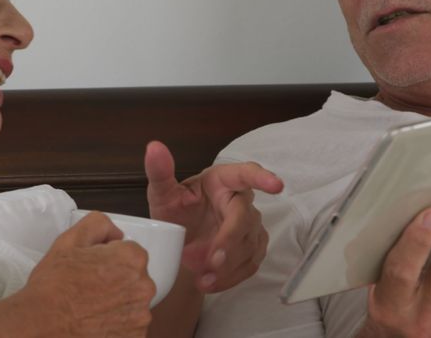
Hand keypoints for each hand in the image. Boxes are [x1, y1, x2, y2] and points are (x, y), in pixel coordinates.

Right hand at [20, 211, 154, 336]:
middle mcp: (144, 287)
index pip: (130, 252)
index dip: (109, 258)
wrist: (41, 325)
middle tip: (90, 287)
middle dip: (116, 280)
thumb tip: (115, 233)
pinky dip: (117, 324)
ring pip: (133, 302)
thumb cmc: (53, 287)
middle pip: (135, 277)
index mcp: (132, 259)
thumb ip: (98, 224)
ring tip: (91, 306)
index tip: (94, 268)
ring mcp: (141, 316)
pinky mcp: (136, 337)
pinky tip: (96, 321)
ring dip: (118, 303)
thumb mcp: (69, 240)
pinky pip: (131, 325)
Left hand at [144, 140, 283, 292]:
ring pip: (249, 245)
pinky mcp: (252, 248)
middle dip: (229, 240)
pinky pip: (249, 264)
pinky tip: (210, 283)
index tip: (276, 185)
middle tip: (212, 261)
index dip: (262, 178)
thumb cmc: (175, 210)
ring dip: (227, 265)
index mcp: (222, 180)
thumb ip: (159, 171)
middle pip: (245, 218)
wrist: (179, 242)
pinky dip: (230, 277)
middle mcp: (240, 200)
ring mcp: (250, 226)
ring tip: (201, 278)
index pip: (246, 174)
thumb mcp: (162, 193)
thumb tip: (154, 147)